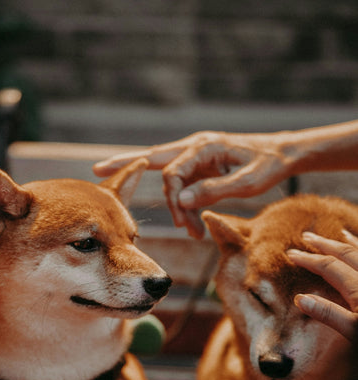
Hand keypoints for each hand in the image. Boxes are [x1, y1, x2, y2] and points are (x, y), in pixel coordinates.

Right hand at [93, 131, 292, 238]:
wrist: (284, 155)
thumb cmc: (269, 165)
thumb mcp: (247, 182)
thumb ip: (213, 189)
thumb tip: (182, 200)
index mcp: (204, 146)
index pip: (173, 170)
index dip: (173, 197)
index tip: (184, 220)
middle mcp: (195, 148)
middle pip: (153, 157)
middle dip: (122, 162)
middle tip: (96, 169)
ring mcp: (196, 157)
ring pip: (170, 181)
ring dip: (177, 208)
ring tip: (193, 233)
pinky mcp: (199, 168)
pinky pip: (182, 187)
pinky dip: (184, 206)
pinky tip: (191, 224)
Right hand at [287, 230, 357, 339]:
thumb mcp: (355, 333)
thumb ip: (330, 315)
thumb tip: (301, 299)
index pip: (329, 266)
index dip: (309, 259)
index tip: (290, 254)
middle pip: (347, 252)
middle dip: (325, 244)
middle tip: (307, 236)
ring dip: (351, 242)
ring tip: (340, 234)